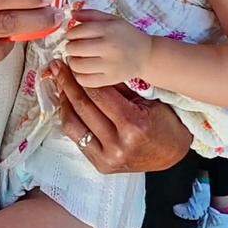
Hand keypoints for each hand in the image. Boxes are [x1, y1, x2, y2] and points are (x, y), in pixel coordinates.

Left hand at [50, 60, 190, 173]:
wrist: (171, 154)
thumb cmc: (163, 123)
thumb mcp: (146, 100)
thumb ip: (118, 88)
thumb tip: (87, 69)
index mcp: (134, 126)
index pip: (99, 95)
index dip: (81, 76)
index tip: (71, 62)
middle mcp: (118, 145)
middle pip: (83, 108)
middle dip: (67, 84)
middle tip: (57, 66)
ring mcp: (108, 158)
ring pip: (73, 124)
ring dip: (63, 101)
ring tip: (58, 83)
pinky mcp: (100, 165)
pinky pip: (76, 137)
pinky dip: (69, 118)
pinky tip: (66, 103)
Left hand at [64, 9, 152, 86]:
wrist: (147, 55)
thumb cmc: (126, 35)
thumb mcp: (112, 19)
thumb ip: (91, 14)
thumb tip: (72, 13)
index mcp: (109, 30)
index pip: (79, 31)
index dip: (70, 33)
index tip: (71, 36)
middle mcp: (109, 47)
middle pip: (76, 48)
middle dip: (70, 47)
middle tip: (73, 47)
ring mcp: (110, 65)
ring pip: (78, 66)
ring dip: (72, 61)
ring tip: (76, 58)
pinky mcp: (111, 79)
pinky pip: (85, 80)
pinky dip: (79, 75)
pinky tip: (82, 70)